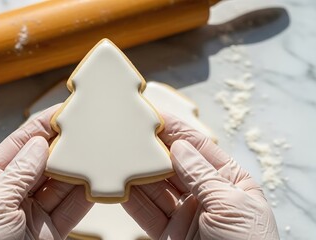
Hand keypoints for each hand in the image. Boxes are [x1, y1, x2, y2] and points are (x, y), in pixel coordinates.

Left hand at [0, 105, 92, 239]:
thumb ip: (19, 173)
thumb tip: (39, 143)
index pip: (19, 144)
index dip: (41, 126)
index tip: (64, 111)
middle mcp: (11, 191)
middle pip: (43, 161)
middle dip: (64, 145)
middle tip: (88, 127)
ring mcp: (32, 211)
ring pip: (60, 182)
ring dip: (78, 167)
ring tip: (98, 149)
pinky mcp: (50, 230)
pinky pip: (71, 207)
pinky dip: (85, 194)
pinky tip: (97, 178)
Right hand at [122, 113, 278, 238]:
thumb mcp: (231, 205)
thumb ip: (202, 174)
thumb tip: (179, 146)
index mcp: (230, 183)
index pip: (200, 149)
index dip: (178, 131)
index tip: (155, 115)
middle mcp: (206, 195)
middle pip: (174, 165)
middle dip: (153, 148)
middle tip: (130, 131)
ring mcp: (186, 215)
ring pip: (157, 186)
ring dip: (139, 171)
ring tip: (119, 153)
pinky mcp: (168, 234)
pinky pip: (146, 211)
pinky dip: (131, 198)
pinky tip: (119, 184)